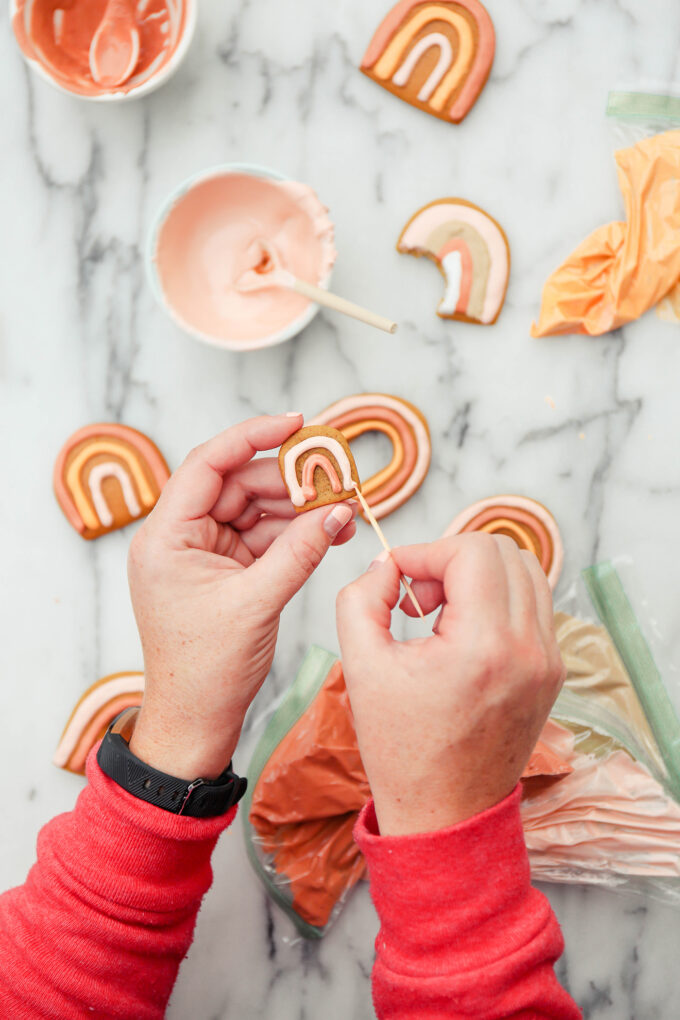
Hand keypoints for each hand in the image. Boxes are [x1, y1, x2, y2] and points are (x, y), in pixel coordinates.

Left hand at [128, 414, 355, 779]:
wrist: (196, 720)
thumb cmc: (206, 668)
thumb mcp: (256, 603)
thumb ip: (299, 551)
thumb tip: (337, 512)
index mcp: (166, 536)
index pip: (208, 464)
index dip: (252, 436)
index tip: (295, 423)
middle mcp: (180, 537)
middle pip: (237, 485)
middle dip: (289, 481)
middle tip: (337, 478)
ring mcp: (203, 554)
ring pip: (254, 510)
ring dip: (297, 508)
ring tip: (343, 508)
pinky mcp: (224, 572)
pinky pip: (262, 538)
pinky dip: (294, 534)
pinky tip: (329, 531)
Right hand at [336, 534, 563, 834]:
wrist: (445, 813)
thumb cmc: (402, 748)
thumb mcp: (361, 666)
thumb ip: (361, 598)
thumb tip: (385, 564)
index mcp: (484, 646)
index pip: (471, 550)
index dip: (425, 551)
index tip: (398, 579)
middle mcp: (529, 648)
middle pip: (503, 551)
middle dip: (452, 559)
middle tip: (420, 599)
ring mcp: (548, 660)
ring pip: (525, 572)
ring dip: (478, 576)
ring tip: (441, 614)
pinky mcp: (552, 671)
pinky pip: (533, 605)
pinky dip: (497, 600)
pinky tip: (463, 635)